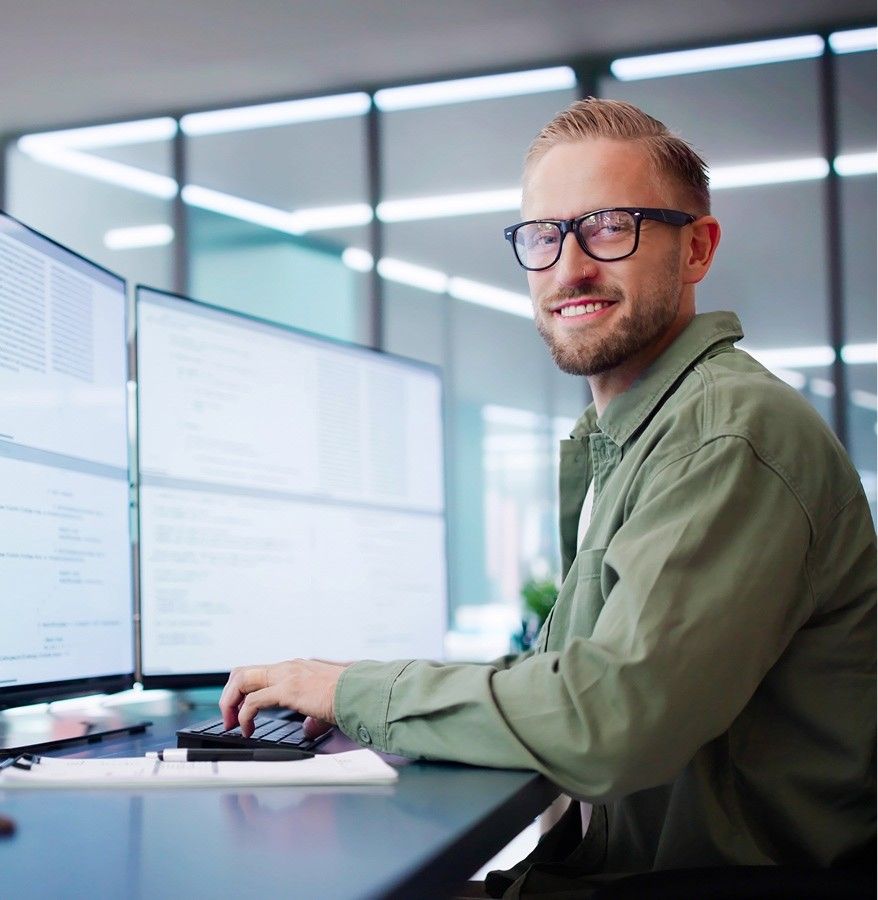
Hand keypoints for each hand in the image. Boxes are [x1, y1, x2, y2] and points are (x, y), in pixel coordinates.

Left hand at [219, 659, 348, 736]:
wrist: (361, 693)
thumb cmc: (349, 697)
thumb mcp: (325, 705)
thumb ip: (313, 716)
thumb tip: (307, 728)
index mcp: (295, 668)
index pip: (258, 672)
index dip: (242, 691)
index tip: (238, 711)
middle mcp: (288, 667)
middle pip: (242, 672)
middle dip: (229, 696)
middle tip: (229, 718)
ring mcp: (287, 675)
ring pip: (241, 680)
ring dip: (230, 704)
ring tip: (232, 725)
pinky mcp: (288, 689)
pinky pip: (253, 700)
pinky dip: (244, 716)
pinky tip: (248, 730)